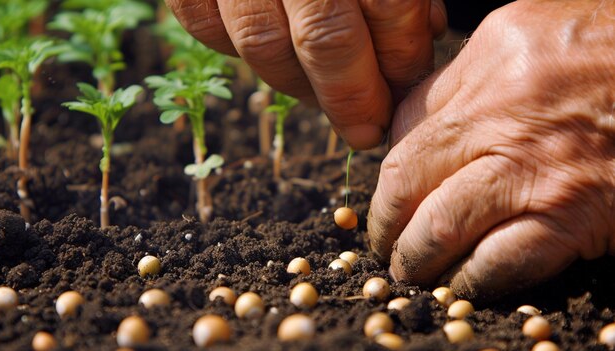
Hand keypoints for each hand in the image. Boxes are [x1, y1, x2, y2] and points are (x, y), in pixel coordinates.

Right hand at [165, 0, 445, 148]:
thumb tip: (426, 29)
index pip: (382, 1)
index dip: (401, 51)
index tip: (410, 78)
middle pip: (323, 36)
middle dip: (352, 94)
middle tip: (368, 128)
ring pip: (262, 43)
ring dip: (299, 87)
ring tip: (326, 103)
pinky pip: (205, 25)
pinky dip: (238, 52)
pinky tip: (273, 61)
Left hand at [367, 0, 614, 298]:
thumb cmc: (612, 51)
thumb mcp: (529, 35)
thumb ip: (467, 78)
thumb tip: (413, 127)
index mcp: (488, 60)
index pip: (404, 124)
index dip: (389, 170)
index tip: (389, 198)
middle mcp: (501, 112)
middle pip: (406, 181)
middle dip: (385, 223)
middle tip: (385, 245)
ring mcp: (535, 167)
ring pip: (441, 227)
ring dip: (418, 259)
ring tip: (412, 271)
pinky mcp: (573, 214)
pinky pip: (500, 261)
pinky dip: (473, 281)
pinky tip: (465, 285)